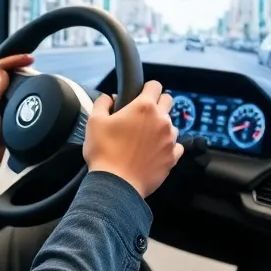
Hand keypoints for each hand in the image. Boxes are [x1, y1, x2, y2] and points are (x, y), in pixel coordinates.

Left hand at [0, 53, 34, 172]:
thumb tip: (3, 72)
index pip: (1, 68)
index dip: (13, 60)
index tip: (28, 59)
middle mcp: (0, 94)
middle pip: (10, 71)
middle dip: (21, 63)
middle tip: (33, 61)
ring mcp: (9, 103)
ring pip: (18, 83)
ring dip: (27, 74)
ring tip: (38, 72)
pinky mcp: (17, 113)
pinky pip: (25, 97)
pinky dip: (31, 90)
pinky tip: (39, 89)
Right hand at [83, 80, 183, 198]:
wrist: (116, 185)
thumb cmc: (104, 153)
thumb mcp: (94, 122)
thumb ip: (103, 103)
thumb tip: (109, 98)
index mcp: (144, 107)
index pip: (155, 85)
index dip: (147, 88)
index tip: (140, 94)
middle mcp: (162, 120)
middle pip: (168, 101)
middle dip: (157, 103)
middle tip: (142, 115)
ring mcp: (170, 139)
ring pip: (172, 125)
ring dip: (161, 127)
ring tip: (144, 138)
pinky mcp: (173, 157)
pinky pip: (176, 146)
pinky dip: (166, 146)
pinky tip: (152, 152)